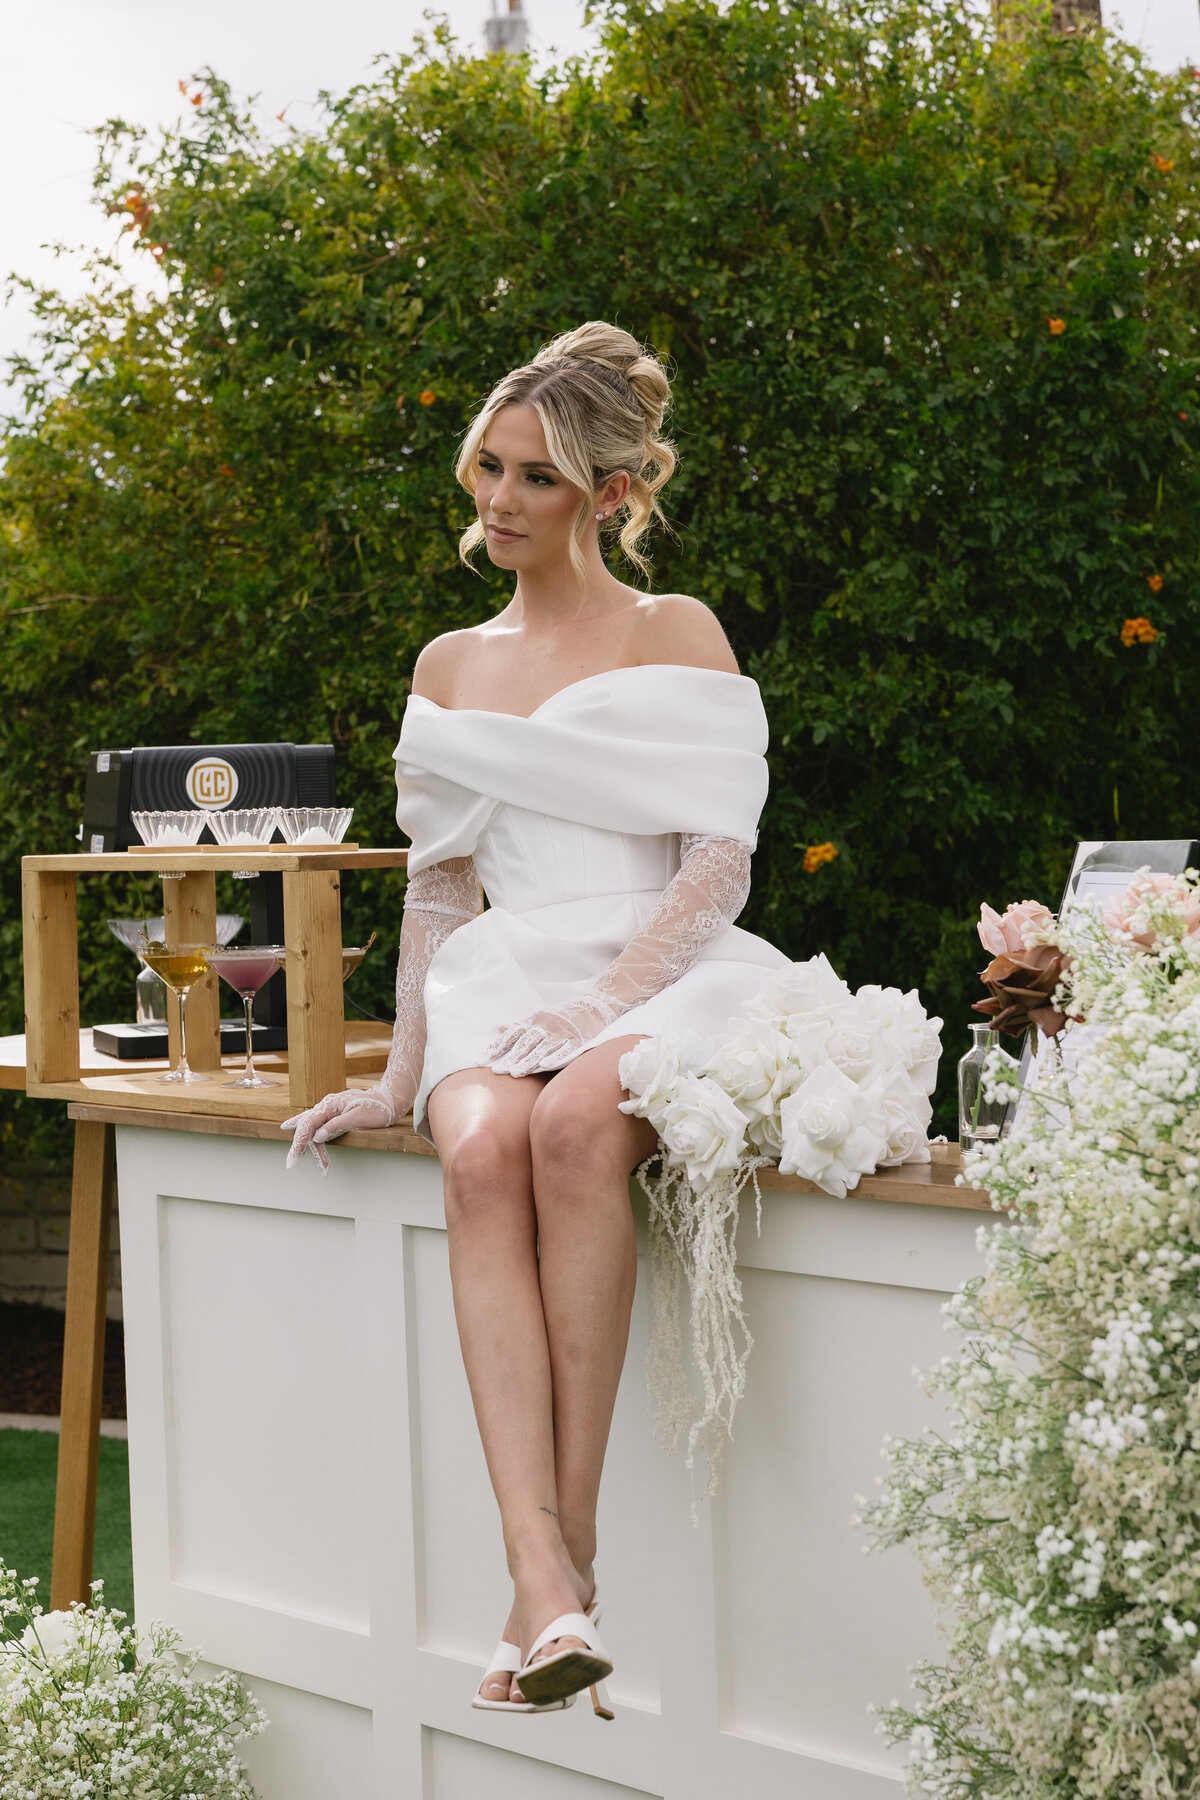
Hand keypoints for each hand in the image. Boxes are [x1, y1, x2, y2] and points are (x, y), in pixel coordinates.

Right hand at [281, 1086, 396, 1172]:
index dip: (299, 1140)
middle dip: (300, 1146)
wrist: (389, 1100)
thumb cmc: (377, 1107)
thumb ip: (337, 1125)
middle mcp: (327, 1106)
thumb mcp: (358, 1117)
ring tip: (323, 1165)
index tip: (294, 1157)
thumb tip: (317, 1136)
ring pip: (314, 1129)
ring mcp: (330, 1111)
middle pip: (308, 1127)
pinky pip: (319, 1127)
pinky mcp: (335, 1117)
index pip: (308, 1123)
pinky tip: (303, 1141)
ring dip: (314, 1147)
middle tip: (293, 1163)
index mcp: (330, 1104)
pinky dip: (315, 1139)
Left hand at [485, 994, 619, 1078]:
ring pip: (543, 1048)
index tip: (480, 1060)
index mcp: (535, 1020)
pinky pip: (566, 1049)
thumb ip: (519, 1025)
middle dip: (511, 1057)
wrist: (594, 1004)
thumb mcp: (539, 1017)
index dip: (496, 1047)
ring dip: (529, 1061)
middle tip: (497, 1071)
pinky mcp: (579, 1039)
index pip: (511, 1035)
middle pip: (525, 1043)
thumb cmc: (563, 1016)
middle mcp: (547, 1025)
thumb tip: (496, 1027)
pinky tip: (545, 1065)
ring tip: (516, 1073)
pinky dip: (556, 1057)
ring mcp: (563, 1032)